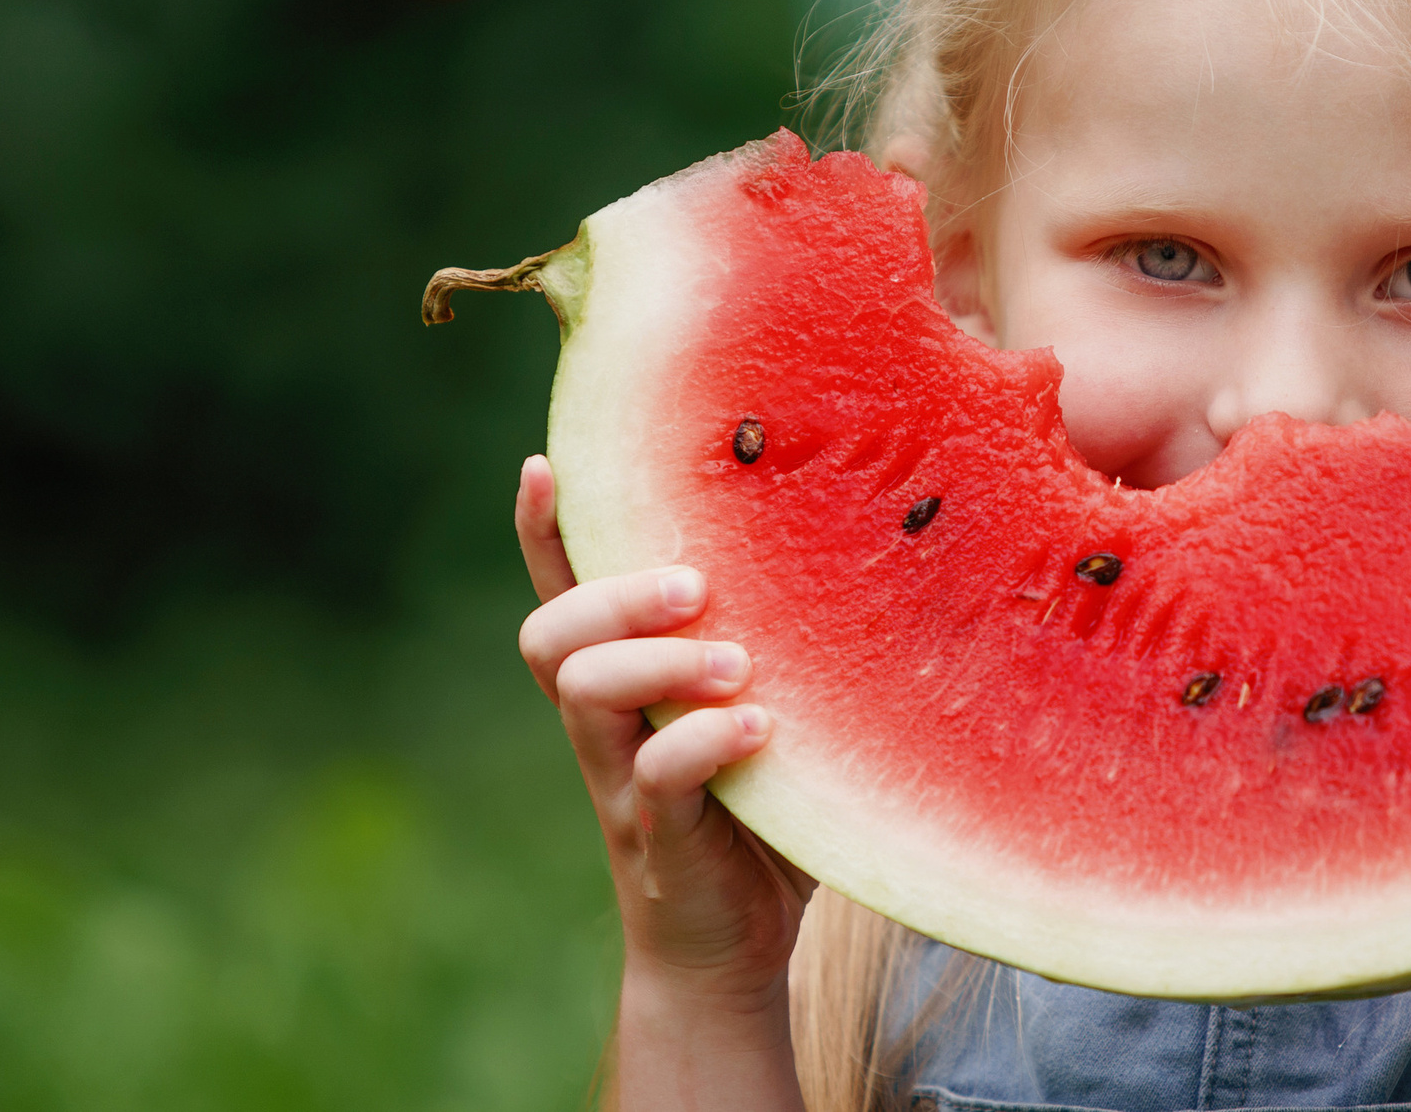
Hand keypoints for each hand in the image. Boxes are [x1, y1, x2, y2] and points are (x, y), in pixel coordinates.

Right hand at [515, 455, 814, 1014]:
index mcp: (625, 684)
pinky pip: (653, 777)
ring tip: (738, 664)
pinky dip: (704, 741)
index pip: (564, 594)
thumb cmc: (762, 807)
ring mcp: (623, 782)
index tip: (546, 465)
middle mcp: (606, 726)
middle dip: (617, 595)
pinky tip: (761, 728)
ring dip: (659, 661)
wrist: (736, 947)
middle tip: (699, 587)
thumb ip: (781, 645)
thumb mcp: (765, 708)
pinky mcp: (660, 837)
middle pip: (553, 635)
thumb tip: (867, 543)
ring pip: (584, 693)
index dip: (543, 533)